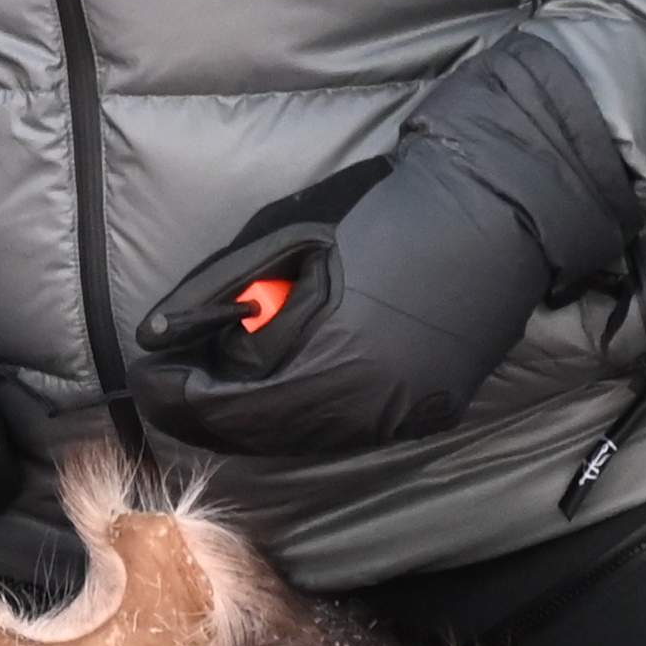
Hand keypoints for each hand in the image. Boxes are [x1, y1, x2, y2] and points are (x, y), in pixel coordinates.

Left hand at [125, 38, 633, 460]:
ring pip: (305, 441)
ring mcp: (409, 416)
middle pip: (264, 436)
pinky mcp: (431, 410)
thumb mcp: (289, 236)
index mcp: (338, 361)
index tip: (147, 374)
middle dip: (207, 414)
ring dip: (252, 421)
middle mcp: (375, 407)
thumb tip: (156, 334)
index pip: (232, 408)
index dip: (177, 396)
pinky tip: (275, 388)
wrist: (498, 204)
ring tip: (212, 386)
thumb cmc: (388, 206)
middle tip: (168, 385)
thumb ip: (218, 290)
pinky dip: (301, 417)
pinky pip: (347, 431)